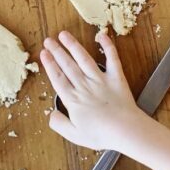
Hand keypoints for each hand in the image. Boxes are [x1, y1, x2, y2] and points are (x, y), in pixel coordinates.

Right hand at [40, 30, 144, 151]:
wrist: (125, 130)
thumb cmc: (101, 134)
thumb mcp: (74, 135)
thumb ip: (59, 124)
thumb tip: (51, 114)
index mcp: (73, 99)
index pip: (57, 78)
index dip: (49, 65)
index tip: (43, 54)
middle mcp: (84, 86)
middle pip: (67, 65)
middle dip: (56, 51)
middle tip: (48, 40)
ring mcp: (100, 80)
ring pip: (84, 59)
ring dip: (73, 45)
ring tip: (64, 35)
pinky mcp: (116, 77)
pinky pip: (112, 59)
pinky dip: (107, 46)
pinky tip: (101, 35)